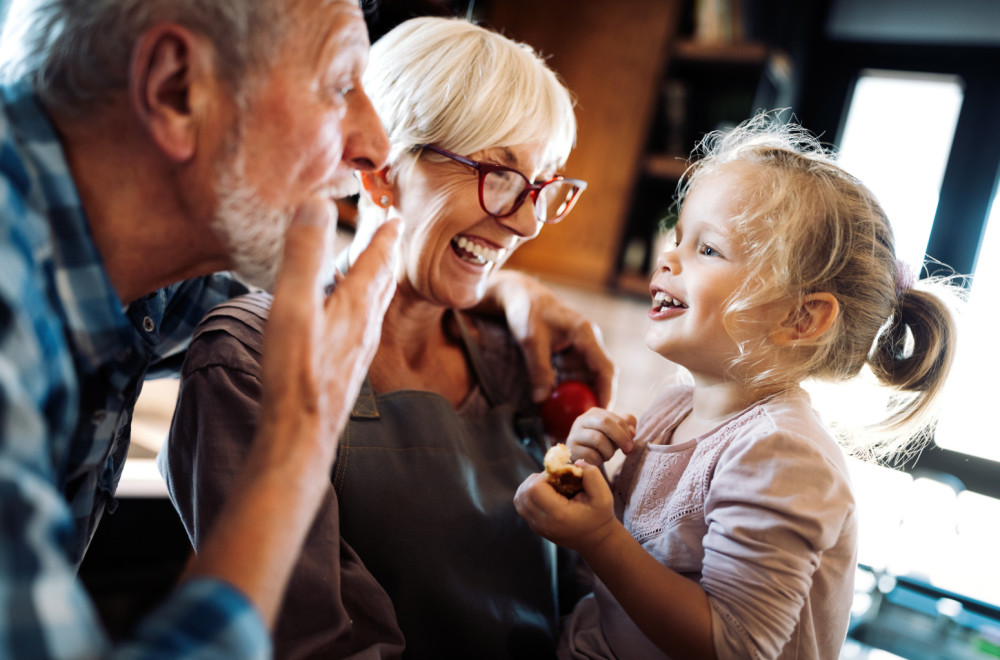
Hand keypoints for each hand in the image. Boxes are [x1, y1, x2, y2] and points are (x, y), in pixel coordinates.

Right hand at [259, 199, 398, 463]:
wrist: (302, 431)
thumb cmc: (296, 371)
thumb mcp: (294, 303)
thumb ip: (304, 254)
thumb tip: (318, 204)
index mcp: (355, 304)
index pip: (376, 259)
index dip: (385, 234)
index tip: (396, 214)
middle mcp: (365, 325)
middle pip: (382, 280)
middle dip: (386, 254)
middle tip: (391, 233)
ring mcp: (358, 348)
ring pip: (374, 304)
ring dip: (377, 280)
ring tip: (375, 268)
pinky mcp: (347, 367)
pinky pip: (362, 325)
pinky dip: (362, 306)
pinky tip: (348, 316)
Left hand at [484, 270, 615, 405]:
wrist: (519, 295)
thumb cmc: (526, 311)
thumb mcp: (531, 340)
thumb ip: (538, 369)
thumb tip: (541, 400)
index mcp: (585, 333)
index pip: (604, 368)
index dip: (606, 392)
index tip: (603, 413)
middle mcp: (588, 340)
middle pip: (598, 376)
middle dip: (591, 398)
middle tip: (582, 421)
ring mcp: (580, 346)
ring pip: (585, 377)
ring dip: (576, 394)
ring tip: (565, 415)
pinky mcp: (570, 351)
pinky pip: (573, 374)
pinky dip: (567, 387)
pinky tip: (556, 400)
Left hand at [515, 464, 617, 552]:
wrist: (596, 540)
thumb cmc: (599, 516)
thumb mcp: (603, 495)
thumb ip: (591, 474)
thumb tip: (575, 463)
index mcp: (558, 515)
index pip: (535, 488)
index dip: (544, 476)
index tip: (558, 476)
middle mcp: (543, 523)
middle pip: (523, 492)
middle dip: (536, 479)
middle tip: (554, 480)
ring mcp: (536, 527)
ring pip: (519, 498)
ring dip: (530, 486)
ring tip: (549, 486)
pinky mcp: (534, 527)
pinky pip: (521, 505)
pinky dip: (529, 495)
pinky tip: (546, 494)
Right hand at [567, 408, 636, 465]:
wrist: (581, 458)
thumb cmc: (602, 443)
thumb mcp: (616, 432)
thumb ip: (627, 426)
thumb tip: (631, 432)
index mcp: (594, 413)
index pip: (615, 418)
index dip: (626, 432)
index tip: (631, 445)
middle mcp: (582, 420)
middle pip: (605, 422)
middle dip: (620, 437)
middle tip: (628, 450)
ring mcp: (574, 434)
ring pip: (598, 439)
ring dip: (609, 451)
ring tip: (607, 455)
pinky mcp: (571, 448)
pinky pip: (590, 454)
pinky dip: (599, 460)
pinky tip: (597, 460)